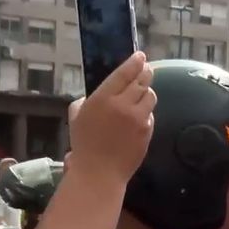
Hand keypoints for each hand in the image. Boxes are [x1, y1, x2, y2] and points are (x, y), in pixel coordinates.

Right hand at [67, 52, 155, 186]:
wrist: (99, 172)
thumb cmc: (84, 144)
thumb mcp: (77, 116)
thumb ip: (87, 100)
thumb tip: (97, 95)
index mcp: (104, 98)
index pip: (125, 72)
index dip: (135, 62)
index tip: (140, 56)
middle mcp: (124, 105)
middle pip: (143, 81)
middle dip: (145, 73)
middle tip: (145, 70)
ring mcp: (139, 119)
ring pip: (150, 97)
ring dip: (146, 93)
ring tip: (141, 94)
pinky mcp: (148, 131)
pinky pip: (150, 116)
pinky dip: (145, 113)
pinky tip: (138, 117)